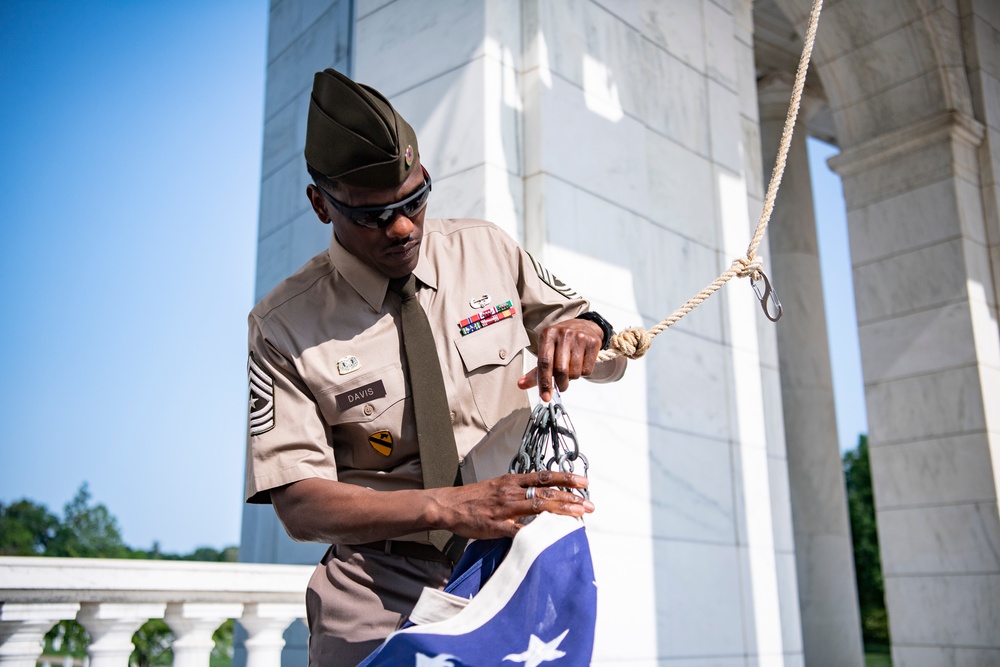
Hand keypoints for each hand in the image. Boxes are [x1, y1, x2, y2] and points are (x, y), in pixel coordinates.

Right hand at [433, 470, 592, 539]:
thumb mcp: (498, 486)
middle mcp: (511, 491)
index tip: (584, 481)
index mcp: (512, 480)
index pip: (544, 476)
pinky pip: (519, 530)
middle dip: (570, 497)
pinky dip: (535, 534)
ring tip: (579, 515)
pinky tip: (550, 537)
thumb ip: (518, 490)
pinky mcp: (496, 525)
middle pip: (546, 491)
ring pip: (538, 507)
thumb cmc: (474, 497)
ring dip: (561, 511)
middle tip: (590, 504)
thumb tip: (539, 494)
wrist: (449, 505)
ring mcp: (505, 508)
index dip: (566, 477)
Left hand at [518, 318, 603, 401]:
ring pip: (575, 372)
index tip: (545, 397)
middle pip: (560, 370)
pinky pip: (587, 370)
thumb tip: (521, 384)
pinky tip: (580, 364)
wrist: (584, 326)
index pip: (544, 362)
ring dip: (572, 378)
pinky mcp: (593, 343)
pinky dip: (583, 373)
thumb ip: (535, 370)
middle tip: (561, 386)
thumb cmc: (561, 342)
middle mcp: (564, 334)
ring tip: (571, 369)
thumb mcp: (546, 350)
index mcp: (548, 334)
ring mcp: (580, 337)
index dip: (544, 382)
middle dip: (560, 384)